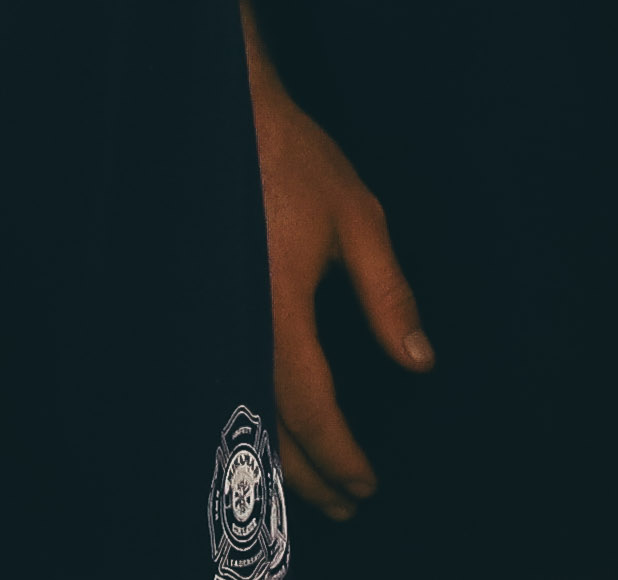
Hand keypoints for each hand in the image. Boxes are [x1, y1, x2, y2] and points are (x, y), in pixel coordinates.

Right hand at [251, 47, 430, 519]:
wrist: (220, 113)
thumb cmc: (292, 160)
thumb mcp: (358, 217)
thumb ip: (386, 294)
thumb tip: (419, 362)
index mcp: (277, 307)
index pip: (309, 407)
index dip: (339, 455)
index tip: (367, 486)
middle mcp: (234, 324)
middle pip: (267, 428)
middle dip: (309, 476)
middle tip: (347, 505)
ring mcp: (210, 318)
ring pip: (238, 412)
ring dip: (277, 457)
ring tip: (313, 486)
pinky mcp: (198, 308)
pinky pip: (220, 382)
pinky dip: (248, 420)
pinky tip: (268, 433)